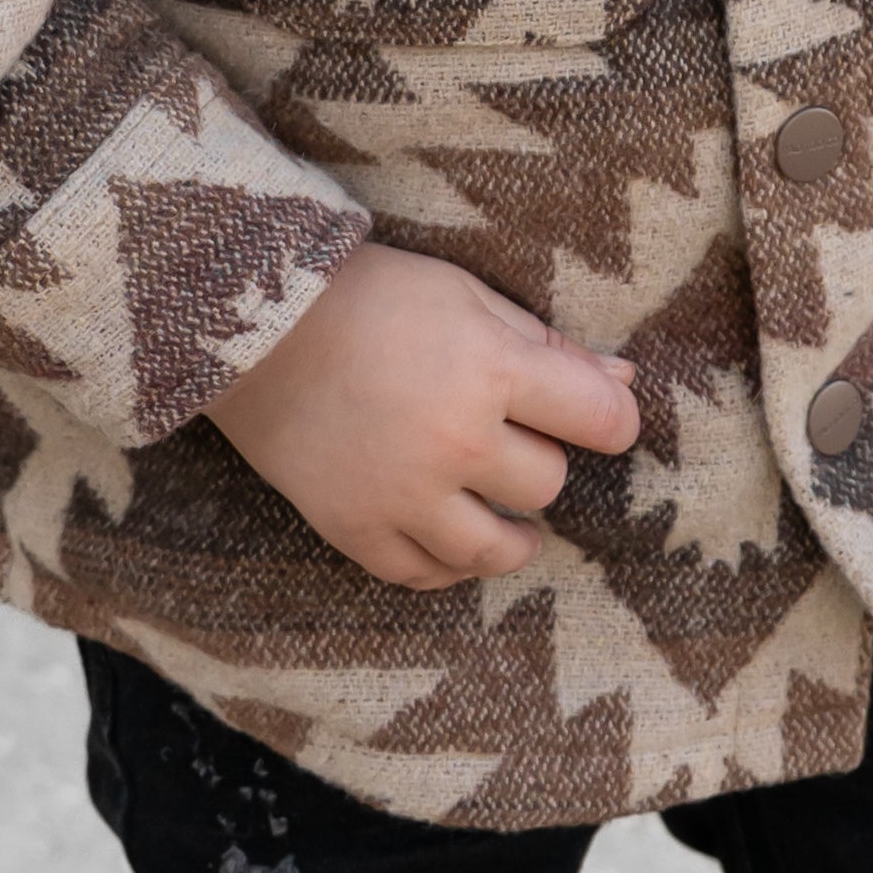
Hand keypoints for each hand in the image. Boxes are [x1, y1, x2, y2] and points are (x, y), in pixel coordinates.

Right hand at [209, 245, 640, 591]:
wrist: (249, 326)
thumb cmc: (369, 297)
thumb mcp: (467, 297)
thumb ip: (546, 346)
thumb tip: (623, 383)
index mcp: (491, 370)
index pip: (601, 421)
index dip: (612, 419)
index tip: (599, 418)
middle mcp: (454, 441)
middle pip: (546, 483)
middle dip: (537, 457)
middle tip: (512, 438)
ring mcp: (403, 495)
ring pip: (497, 549)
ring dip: (512, 533)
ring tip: (510, 519)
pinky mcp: (355, 530)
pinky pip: (424, 575)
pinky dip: (447, 563)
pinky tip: (451, 536)